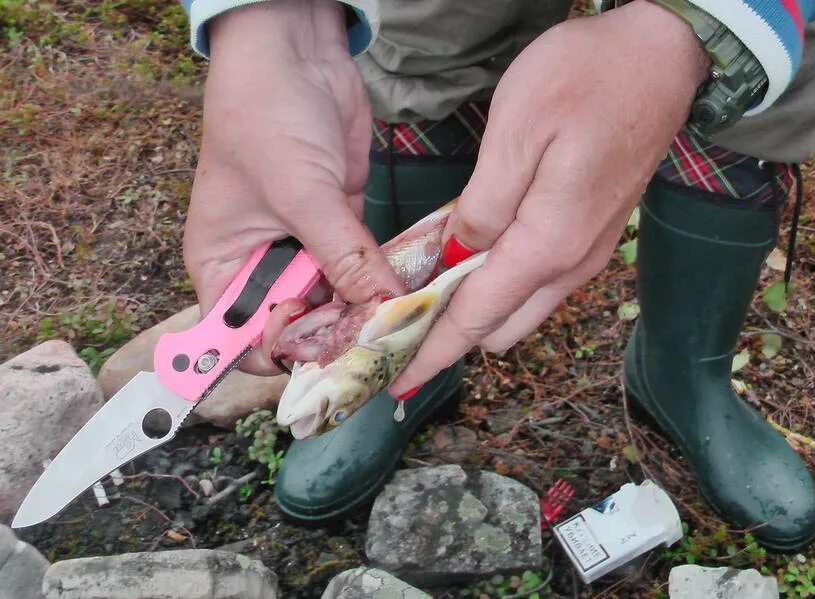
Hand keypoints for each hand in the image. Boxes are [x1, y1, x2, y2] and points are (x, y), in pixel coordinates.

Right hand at [184, 0, 404, 374]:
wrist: (292, 52)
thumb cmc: (264, 117)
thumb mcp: (300, 193)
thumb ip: (342, 255)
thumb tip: (380, 308)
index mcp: (223, 267)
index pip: (243, 341)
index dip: (281, 356)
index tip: (328, 355)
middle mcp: (262, 265)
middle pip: (298, 325)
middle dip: (335, 336)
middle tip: (381, 341)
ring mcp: (304, 245)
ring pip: (337, 298)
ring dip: (366, 309)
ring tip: (402, 322)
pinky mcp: (340, 224)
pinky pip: (363, 265)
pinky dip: (382, 279)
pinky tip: (409, 292)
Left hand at [389, 0, 708, 394]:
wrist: (662, 56)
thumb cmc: (586, 80)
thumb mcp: (515, 135)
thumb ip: (482, 208)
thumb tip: (457, 255)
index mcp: (549, 245)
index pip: (478, 319)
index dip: (433, 352)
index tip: (397, 380)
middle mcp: (573, 264)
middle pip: (500, 327)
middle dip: (451, 332)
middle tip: (402, 312)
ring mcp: (588, 251)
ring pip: (522, 307)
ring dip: (477, 307)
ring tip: (430, 283)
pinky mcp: (594, 234)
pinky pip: (539, 281)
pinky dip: (502, 282)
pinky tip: (474, 253)